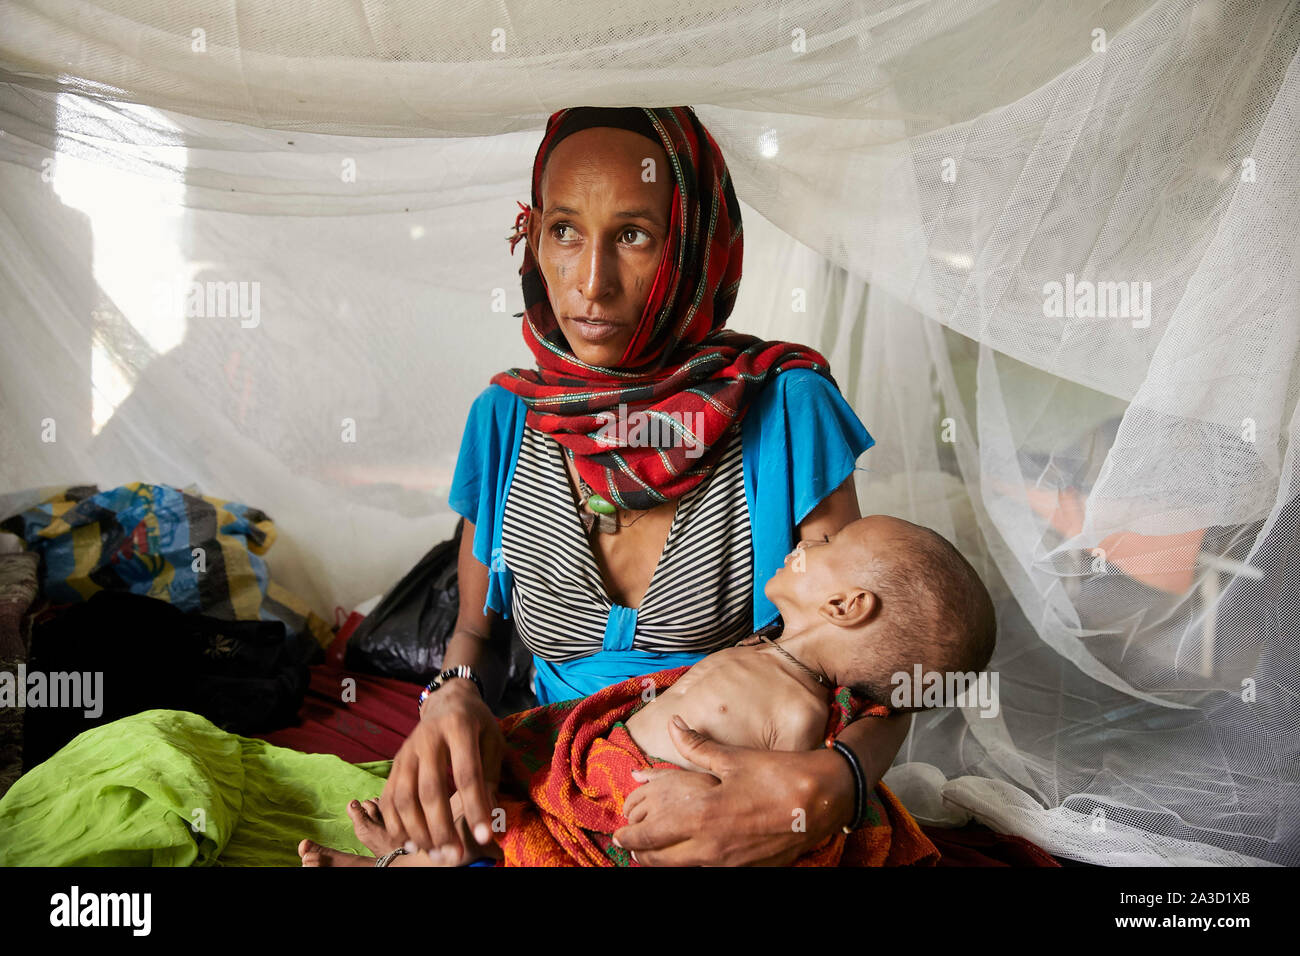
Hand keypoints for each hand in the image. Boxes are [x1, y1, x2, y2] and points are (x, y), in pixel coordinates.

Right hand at [378, 678, 503, 864]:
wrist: (448, 701)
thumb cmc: (477, 724)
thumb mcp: (492, 742)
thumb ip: (491, 777)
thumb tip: (491, 819)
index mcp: (458, 726)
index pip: (466, 774)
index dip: (475, 807)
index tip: (485, 837)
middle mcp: (426, 738)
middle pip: (429, 790)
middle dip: (442, 828)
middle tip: (455, 856)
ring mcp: (406, 751)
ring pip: (404, 797)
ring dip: (417, 831)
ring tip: (435, 854)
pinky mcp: (394, 763)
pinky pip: (389, 798)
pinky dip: (396, 824)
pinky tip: (412, 842)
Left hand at [614, 716, 852, 865]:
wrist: (822, 800)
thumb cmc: (776, 774)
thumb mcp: (732, 757)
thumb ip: (695, 746)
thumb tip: (672, 724)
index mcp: (702, 817)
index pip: (652, 835)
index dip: (630, 836)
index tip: (619, 834)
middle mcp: (711, 846)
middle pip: (661, 860)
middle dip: (642, 854)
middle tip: (632, 847)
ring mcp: (730, 862)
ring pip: (683, 869)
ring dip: (665, 860)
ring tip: (655, 850)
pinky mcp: (748, 869)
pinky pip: (710, 870)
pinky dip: (694, 863)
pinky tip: (693, 852)